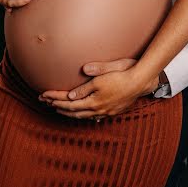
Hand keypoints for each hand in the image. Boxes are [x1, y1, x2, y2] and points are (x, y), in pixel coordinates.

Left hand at [40, 65, 158, 118]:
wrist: (143, 81)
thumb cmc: (126, 71)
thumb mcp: (108, 70)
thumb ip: (92, 76)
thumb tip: (73, 90)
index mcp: (95, 98)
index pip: (70, 100)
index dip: (56, 97)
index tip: (44, 95)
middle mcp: (98, 107)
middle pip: (74, 110)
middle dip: (58, 105)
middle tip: (45, 103)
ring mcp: (106, 110)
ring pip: (83, 115)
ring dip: (68, 112)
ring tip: (58, 109)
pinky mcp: (112, 110)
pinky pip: (93, 116)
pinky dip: (82, 115)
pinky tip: (81, 114)